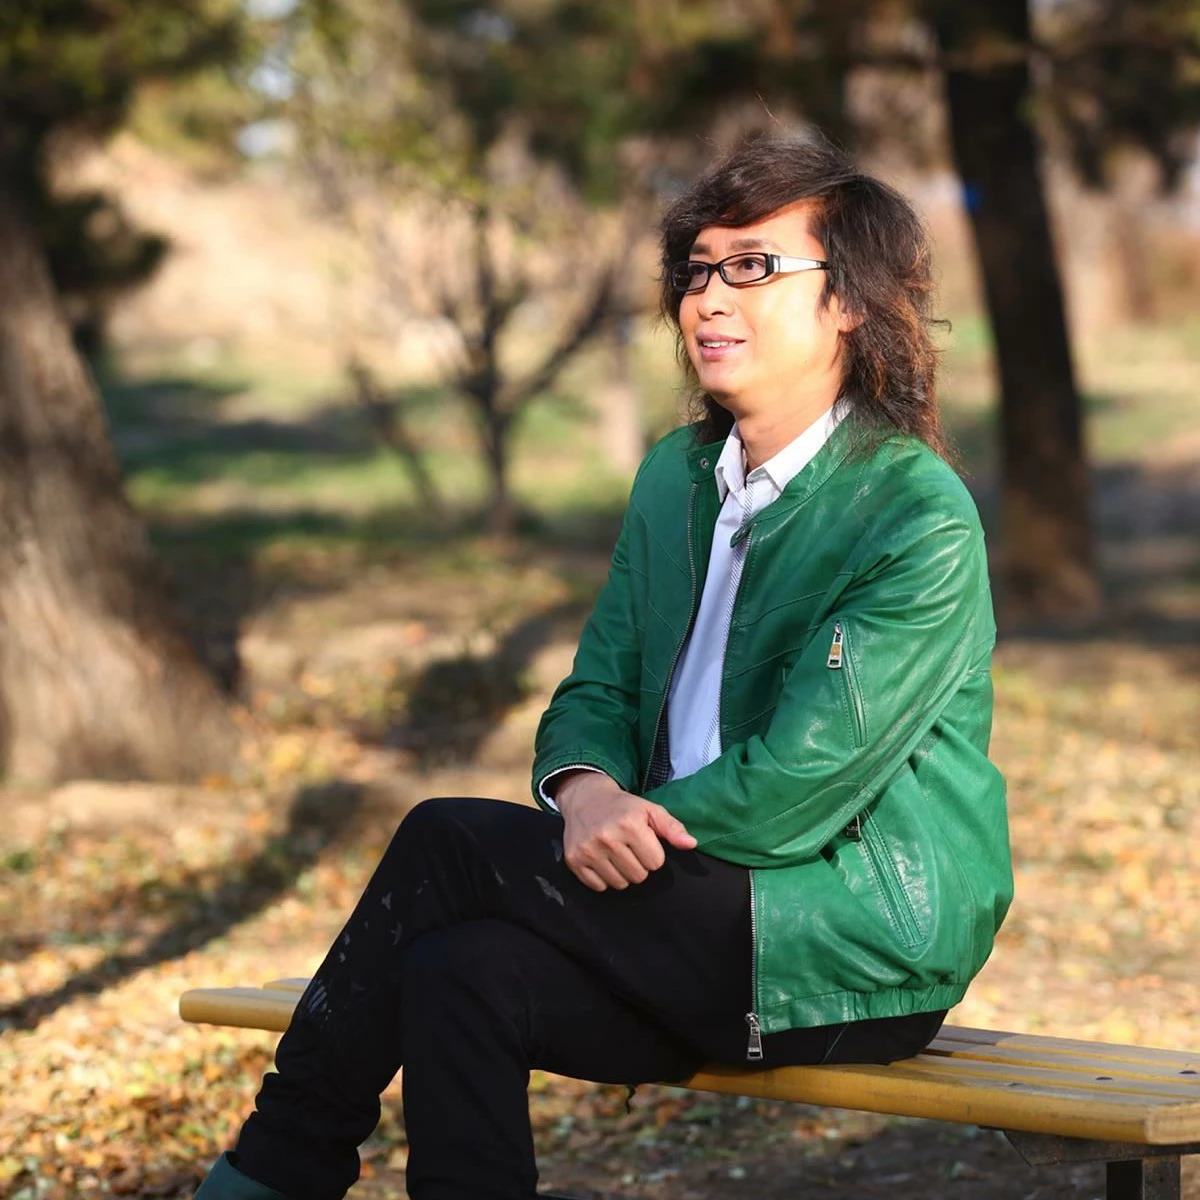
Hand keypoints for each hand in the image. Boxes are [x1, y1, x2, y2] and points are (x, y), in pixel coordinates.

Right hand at [554, 771, 696, 891]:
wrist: (585, 798)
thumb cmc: (623, 807)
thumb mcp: (650, 810)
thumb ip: (673, 828)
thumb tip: (691, 844)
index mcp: (629, 824)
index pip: (655, 863)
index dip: (652, 853)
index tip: (643, 842)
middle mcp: (607, 837)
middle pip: (639, 876)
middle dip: (638, 864)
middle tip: (628, 848)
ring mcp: (588, 850)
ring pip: (620, 884)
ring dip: (622, 873)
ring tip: (616, 854)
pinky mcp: (574, 860)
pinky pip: (599, 886)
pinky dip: (604, 878)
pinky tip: (602, 860)